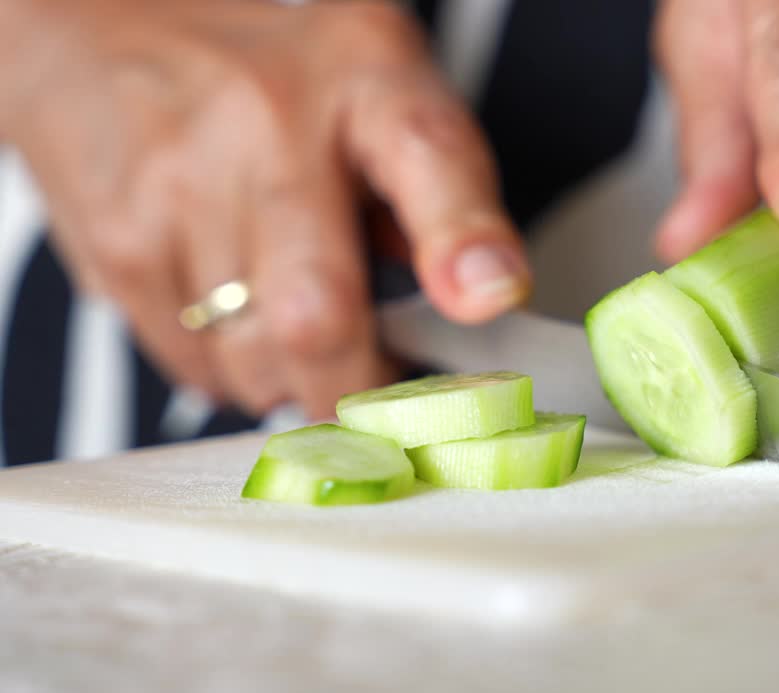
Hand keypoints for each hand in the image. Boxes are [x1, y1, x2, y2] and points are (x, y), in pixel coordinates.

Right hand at [0, 0, 529, 417]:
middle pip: (318, 315)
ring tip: (291, 313)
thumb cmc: (276, 77)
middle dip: (357, 388)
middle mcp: (268, 126)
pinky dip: (228, 367)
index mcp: (369, 83)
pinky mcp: (117, 243)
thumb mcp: (385, 92)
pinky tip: (232, 307)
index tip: (488, 297)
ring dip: (290, 376)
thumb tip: (473, 307)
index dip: (462, 238)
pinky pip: (192, 365)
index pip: (429, 156)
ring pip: (252, 364)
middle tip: (373, 383)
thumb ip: (442, 197)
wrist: (106, 31)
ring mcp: (179, 185)